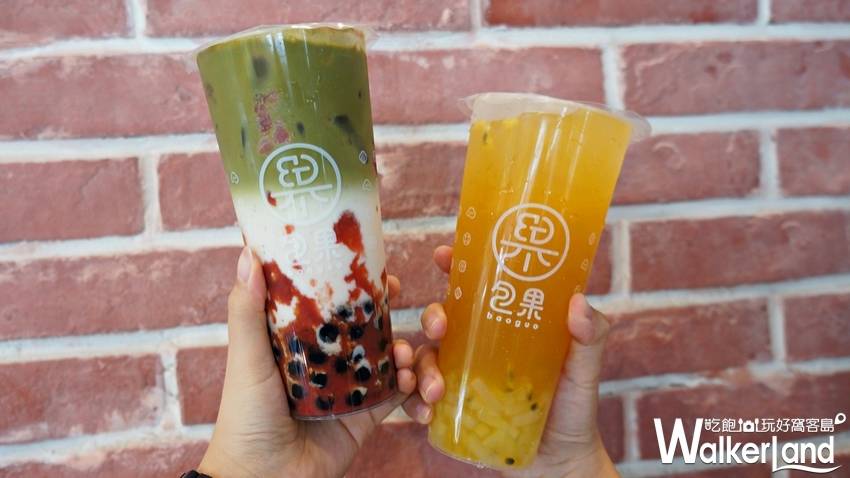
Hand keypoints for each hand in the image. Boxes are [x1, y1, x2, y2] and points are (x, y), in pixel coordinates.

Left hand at [198, 247, 418, 477]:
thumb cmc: (245, 417)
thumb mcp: (247, 359)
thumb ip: (248, 311)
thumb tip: (247, 254)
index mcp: (304, 339)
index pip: (340, 302)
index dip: (367, 287)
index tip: (388, 277)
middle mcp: (331, 358)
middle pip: (376, 327)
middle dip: (405, 319)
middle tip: (427, 318)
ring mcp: (351, 387)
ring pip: (395, 359)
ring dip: (413, 356)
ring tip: (408, 364)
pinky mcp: (366, 416)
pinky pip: (400, 396)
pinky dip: (415, 390)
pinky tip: (417, 389)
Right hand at [406, 246, 619, 477]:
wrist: (561, 460)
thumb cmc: (573, 406)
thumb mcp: (584, 369)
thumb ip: (590, 336)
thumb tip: (578, 302)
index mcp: (502, 324)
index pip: (473, 287)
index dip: (454, 266)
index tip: (443, 256)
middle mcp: (476, 344)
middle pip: (440, 317)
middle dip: (431, 317)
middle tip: (439, 329)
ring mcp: (460, 376)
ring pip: (423, 358)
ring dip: (419, 368)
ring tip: (435, 391)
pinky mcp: (450, 408)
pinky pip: (418, 399)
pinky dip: (414, 404)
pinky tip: (426, 415)